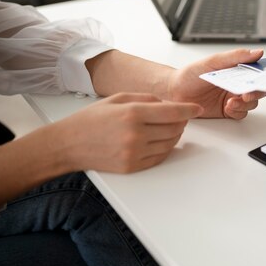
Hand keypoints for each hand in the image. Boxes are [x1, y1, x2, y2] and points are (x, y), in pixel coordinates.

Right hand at [56, 93, 202, 172]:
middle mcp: (136, 134)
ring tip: (167, 128)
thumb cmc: (91, 119)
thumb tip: (168, 104)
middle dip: (181, 122)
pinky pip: (159, 157)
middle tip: (178, 117)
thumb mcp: (118, 98)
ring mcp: (134, 153)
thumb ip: (146, 98)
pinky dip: (165, 148)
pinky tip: (158, 140)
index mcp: (132, 113)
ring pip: (170, 144)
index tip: (197, 109)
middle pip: (174, 129)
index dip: (188, 110)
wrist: (68, 145)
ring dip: (174, 135)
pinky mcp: (132, 167)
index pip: (172, 113)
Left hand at [166, 48, 265, 118]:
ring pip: (251, 103)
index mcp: (237, 69)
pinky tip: (228, 107)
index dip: (264, 76)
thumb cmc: (190, 74)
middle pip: (258, 90)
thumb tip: (256, 52)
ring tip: (231, 102)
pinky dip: (237, 111)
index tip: (263, 79)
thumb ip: (235, 57)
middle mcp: (237, 84)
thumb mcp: (213, 61)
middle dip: (256, 93)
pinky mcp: (227, 111)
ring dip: (245, 104)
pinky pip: (241, 114)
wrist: (174, 91)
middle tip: (247, 94)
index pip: (257, 72)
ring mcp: (233, 97)